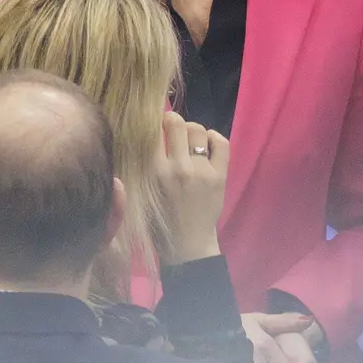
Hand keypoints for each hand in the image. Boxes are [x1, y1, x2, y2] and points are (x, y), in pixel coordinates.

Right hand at [155, 111, 227, 263]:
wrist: (186, 242)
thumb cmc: (157, 217)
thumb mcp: (141, 190)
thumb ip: (142, 165)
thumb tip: (143, 135)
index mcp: (153, 172)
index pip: (152, 131)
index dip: (152, 121)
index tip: (152, 124)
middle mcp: (178, 167)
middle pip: (177, 123)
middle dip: (172, 120)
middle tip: (170, 127)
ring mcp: (202, 171)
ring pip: (198, 130)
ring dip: (192, 129)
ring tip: (188, 139)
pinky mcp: (220, 176)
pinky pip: (221, 143)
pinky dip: (214, 137)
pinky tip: (207, 143)